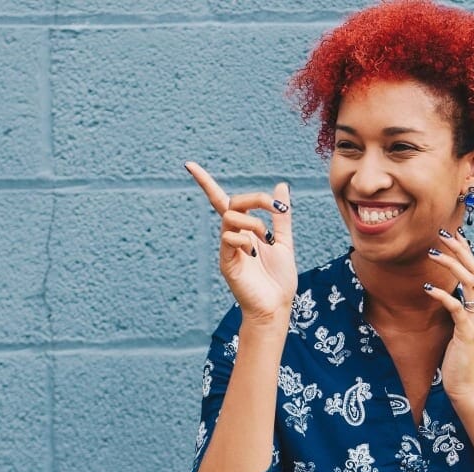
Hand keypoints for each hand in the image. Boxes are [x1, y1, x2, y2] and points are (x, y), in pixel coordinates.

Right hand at [186, 162, 297, 322]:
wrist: (277, 306)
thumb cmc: (279, 278)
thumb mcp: (284, 241)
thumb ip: (281, 215)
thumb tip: (281, 186)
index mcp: (245, 230)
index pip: (221, 201)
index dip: (205, 182)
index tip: (189, 164)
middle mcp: (232, 236)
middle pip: (231, 203)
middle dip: (255, 199)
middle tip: (276, 208)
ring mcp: (227, 249)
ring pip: (230, 217)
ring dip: (253, 222)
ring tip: (267, 240)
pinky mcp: (226, 262)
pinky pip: (229, 238)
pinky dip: (245, 240)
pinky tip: (255, 254)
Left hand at [423, 228, 473, 407]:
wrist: (467, 388)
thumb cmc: (459, 361)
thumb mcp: (458, 331)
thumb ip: (456, 312)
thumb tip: (446, 295)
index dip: (466, 252)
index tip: (453, 234)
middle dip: (460, 249)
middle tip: (443, 232)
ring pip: (470, 283)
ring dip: (451, 265)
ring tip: (433, 252)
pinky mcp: (467, 333)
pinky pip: (457, 308)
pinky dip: (444, 296)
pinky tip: (428, 289)